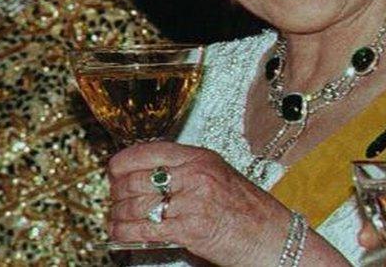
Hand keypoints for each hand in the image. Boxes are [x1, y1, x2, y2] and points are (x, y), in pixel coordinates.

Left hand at [107, 141, 289, 266]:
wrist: (272, 235)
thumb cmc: (250, 210)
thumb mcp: (219, 176)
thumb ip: (187, 171)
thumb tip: (148, 174)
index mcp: (201, 157)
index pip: (148, 151)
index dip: (122, 163)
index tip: (113, 172)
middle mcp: (196, 175)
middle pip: (135, 179)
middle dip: (116, 194)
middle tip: (113, 201)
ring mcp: (192, 201)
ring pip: (135, 206)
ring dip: (118, 216)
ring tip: (115, 221)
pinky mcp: (190, 228)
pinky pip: (145, 229)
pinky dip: (126, 234)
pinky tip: (121, 235)